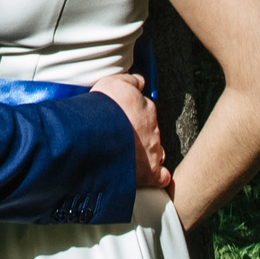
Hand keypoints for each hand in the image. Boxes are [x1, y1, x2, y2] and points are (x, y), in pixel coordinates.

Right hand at [91, 73, 172, 192]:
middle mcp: (153, 129)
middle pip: (150, 131)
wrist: (98, 136)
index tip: (124, 116)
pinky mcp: (150, 172)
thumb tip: (141, 80)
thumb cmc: (104, 108)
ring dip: (148, 154)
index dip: (134, 113)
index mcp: (147, 108)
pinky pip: (161, 176)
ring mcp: (153, 152)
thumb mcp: (114, 82)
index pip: (146, 109)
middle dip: (140, 134)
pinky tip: (153, 177)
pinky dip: (159, 177)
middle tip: (123, 137)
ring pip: (156, 152)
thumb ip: (130, 80)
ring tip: (133, 157)